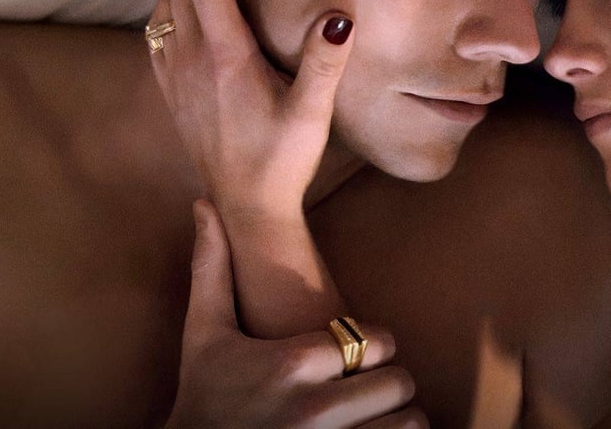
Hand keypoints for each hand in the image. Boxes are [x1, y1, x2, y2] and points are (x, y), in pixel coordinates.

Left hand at [148, 0, 355, 217]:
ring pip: (163, 2)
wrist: (246, 206)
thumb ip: (324, 64)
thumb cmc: (283, 160)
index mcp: (225, 56)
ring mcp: (176, 74)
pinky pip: (157, 30)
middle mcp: (192, 58)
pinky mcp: (172, 89)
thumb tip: (338, 16)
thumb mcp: (311, 114)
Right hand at [164, 201, 425, 428]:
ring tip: (374, 415)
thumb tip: (205, 203)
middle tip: (367, 385)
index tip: (354, 353)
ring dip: (396, 418)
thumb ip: (212, 268)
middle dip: (386, 382)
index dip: (371, 345)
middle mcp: (315, 407)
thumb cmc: (202, 397)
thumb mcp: (202, 334)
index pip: (376, 340)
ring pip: (408, 422)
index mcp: (293, 362)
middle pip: (398, 381)